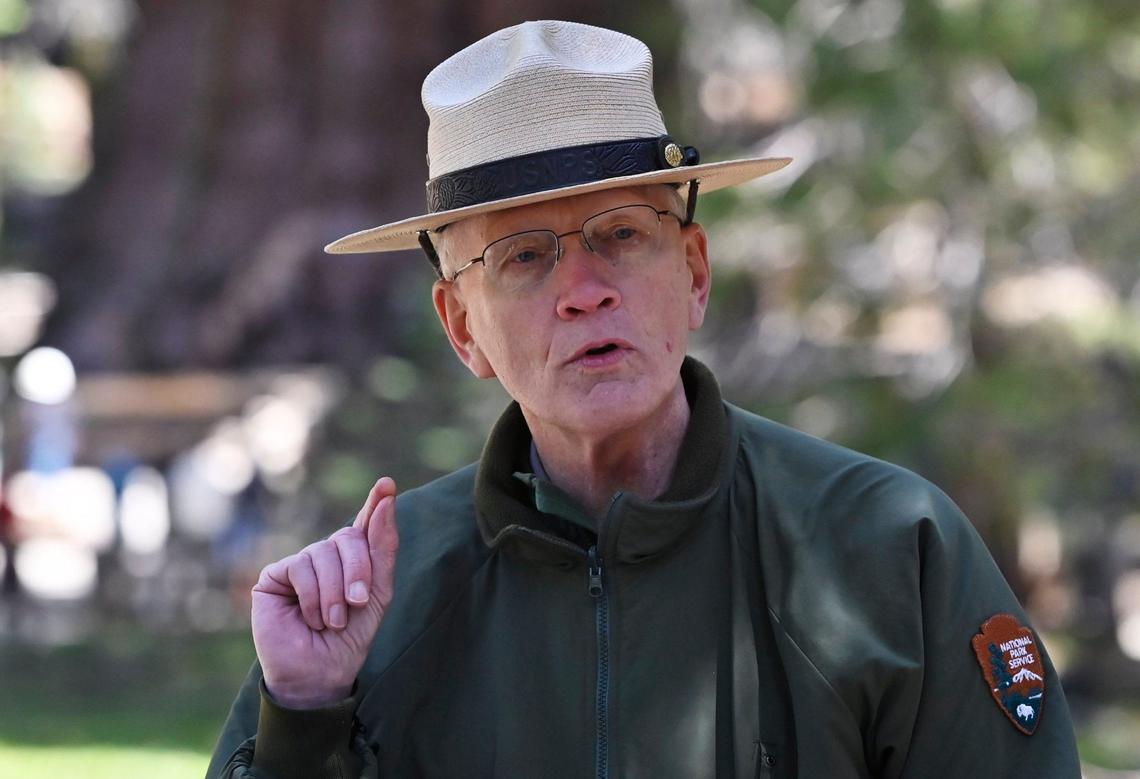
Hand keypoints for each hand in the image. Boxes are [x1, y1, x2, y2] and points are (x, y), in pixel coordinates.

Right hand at [251, 477, 398, 708]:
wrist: (319, 673)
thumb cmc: (350, 639)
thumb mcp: (377, 593)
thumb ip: (383, 548)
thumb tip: (386, 498)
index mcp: (354, 561)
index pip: (365, 525)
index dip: (376, 503)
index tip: (387, 484)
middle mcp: (327, 558)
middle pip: (349, 537)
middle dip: (358, 571)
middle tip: (356, 604)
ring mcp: (301, 564)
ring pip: (323, 552)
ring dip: (334, 592)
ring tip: (332, 621)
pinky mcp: (275, 575)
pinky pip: (300, 567)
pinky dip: (312, 596)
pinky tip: (310, 618)